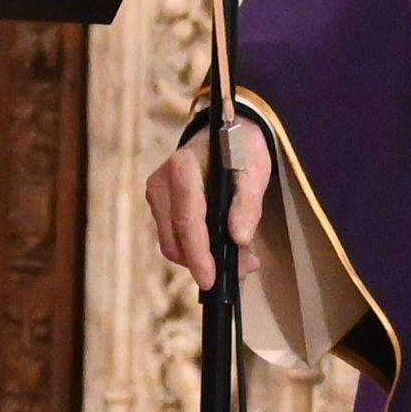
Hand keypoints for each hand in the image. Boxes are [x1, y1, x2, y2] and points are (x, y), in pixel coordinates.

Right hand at [144, 133, 267, 287]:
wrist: (223, 131)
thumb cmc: (240, 148)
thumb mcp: (254, 170)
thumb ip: (248, 204)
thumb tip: (239, 239)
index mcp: (182, 169)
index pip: (187, 220)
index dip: (199, 254)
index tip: (211, 280)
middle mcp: (160, 183)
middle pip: (174, 239)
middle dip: (203, 262)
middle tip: (242, 270)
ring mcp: (155, 195)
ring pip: (171, 244)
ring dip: (200, 259)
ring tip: (238, 259)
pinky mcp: (158, 206)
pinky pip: (173, 238)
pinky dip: (195, 250)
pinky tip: (221, 248)